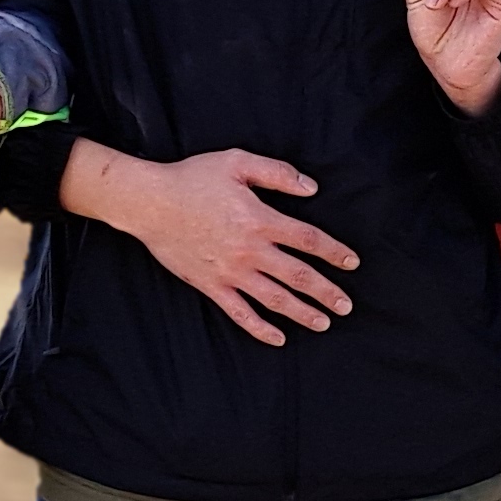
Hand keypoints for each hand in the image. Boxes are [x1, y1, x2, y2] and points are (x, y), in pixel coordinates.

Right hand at [62, 142, 356, 348]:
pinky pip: (240, 313)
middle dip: (326, 292)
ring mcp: (230, 272)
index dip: (333, 251)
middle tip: (347, 306)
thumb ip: (277, 173)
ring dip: (302, 313)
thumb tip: (311, 187)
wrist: (149, 203)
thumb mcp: (237, 162)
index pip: (308, 239)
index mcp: (260, 219)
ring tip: (324, 323)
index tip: (351, 263)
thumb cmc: (192, 179)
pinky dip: (260, 328)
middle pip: (298, 276)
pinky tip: (279, 337)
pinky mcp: (211, 286)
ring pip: (275, 299)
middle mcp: (250, 250)